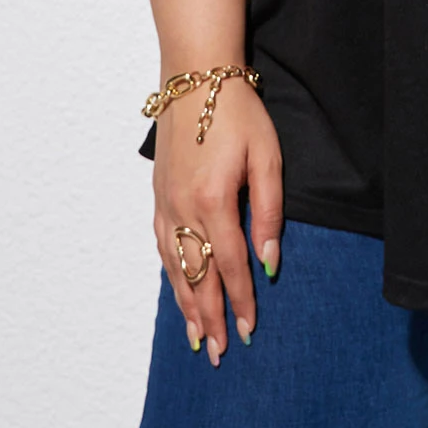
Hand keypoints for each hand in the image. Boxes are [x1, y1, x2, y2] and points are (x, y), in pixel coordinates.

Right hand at [151, 76, 282, 365]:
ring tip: (197, 335)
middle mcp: (183, 208)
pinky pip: (161, 245)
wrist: (196, 76)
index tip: (250, 329)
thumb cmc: (238, 111)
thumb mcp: (268, 156)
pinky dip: (170, 274)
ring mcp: (165, 202)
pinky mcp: (158, 194)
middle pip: (198, 276)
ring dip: (186, 304)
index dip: (241, 300)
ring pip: (175, 267)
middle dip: (211, 316)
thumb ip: (270, 211)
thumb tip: (269, 261)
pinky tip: (177, 287)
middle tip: (221, 351)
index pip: (230, 264)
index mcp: (214, 201)